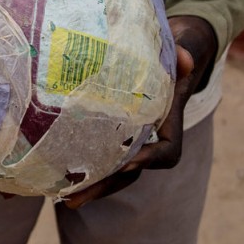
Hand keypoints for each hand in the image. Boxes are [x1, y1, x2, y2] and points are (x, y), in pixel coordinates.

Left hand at [63, 15, 216, 208]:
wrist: (174, 45)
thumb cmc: (173, 44)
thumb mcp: (178, 42)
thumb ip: (180, 50)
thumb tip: (185, 59)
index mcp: (169, 115)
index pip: (167, 149)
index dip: (150, 159)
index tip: (129, 162)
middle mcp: (153, 132)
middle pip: (133, 170)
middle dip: (107, 185)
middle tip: (74, 200)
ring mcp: (136, 134)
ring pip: (117, 169)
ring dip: (93, 185)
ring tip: (63, 198)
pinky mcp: (117, 128)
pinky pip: (104, 153)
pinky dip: (86, 165)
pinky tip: (59, 174)